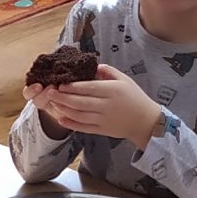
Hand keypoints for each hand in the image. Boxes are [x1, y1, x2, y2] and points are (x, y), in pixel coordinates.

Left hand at [27, 65, 162, 147]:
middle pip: (80, 102)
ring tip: (53, 104)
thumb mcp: (124, 79)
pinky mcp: (102, 130)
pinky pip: (84, 128)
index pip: (88, 88)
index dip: (73, 87)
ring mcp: (104, 120)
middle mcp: (107, 106)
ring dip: (64, 110)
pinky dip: (71, 124)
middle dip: (63, 98)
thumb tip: (91, 67)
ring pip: (79, 115)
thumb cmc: (135, 97)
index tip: (61, 84)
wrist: (146, 121)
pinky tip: (61, 119)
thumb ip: (107, 71)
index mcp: (112, 91)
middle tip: (50, 93)